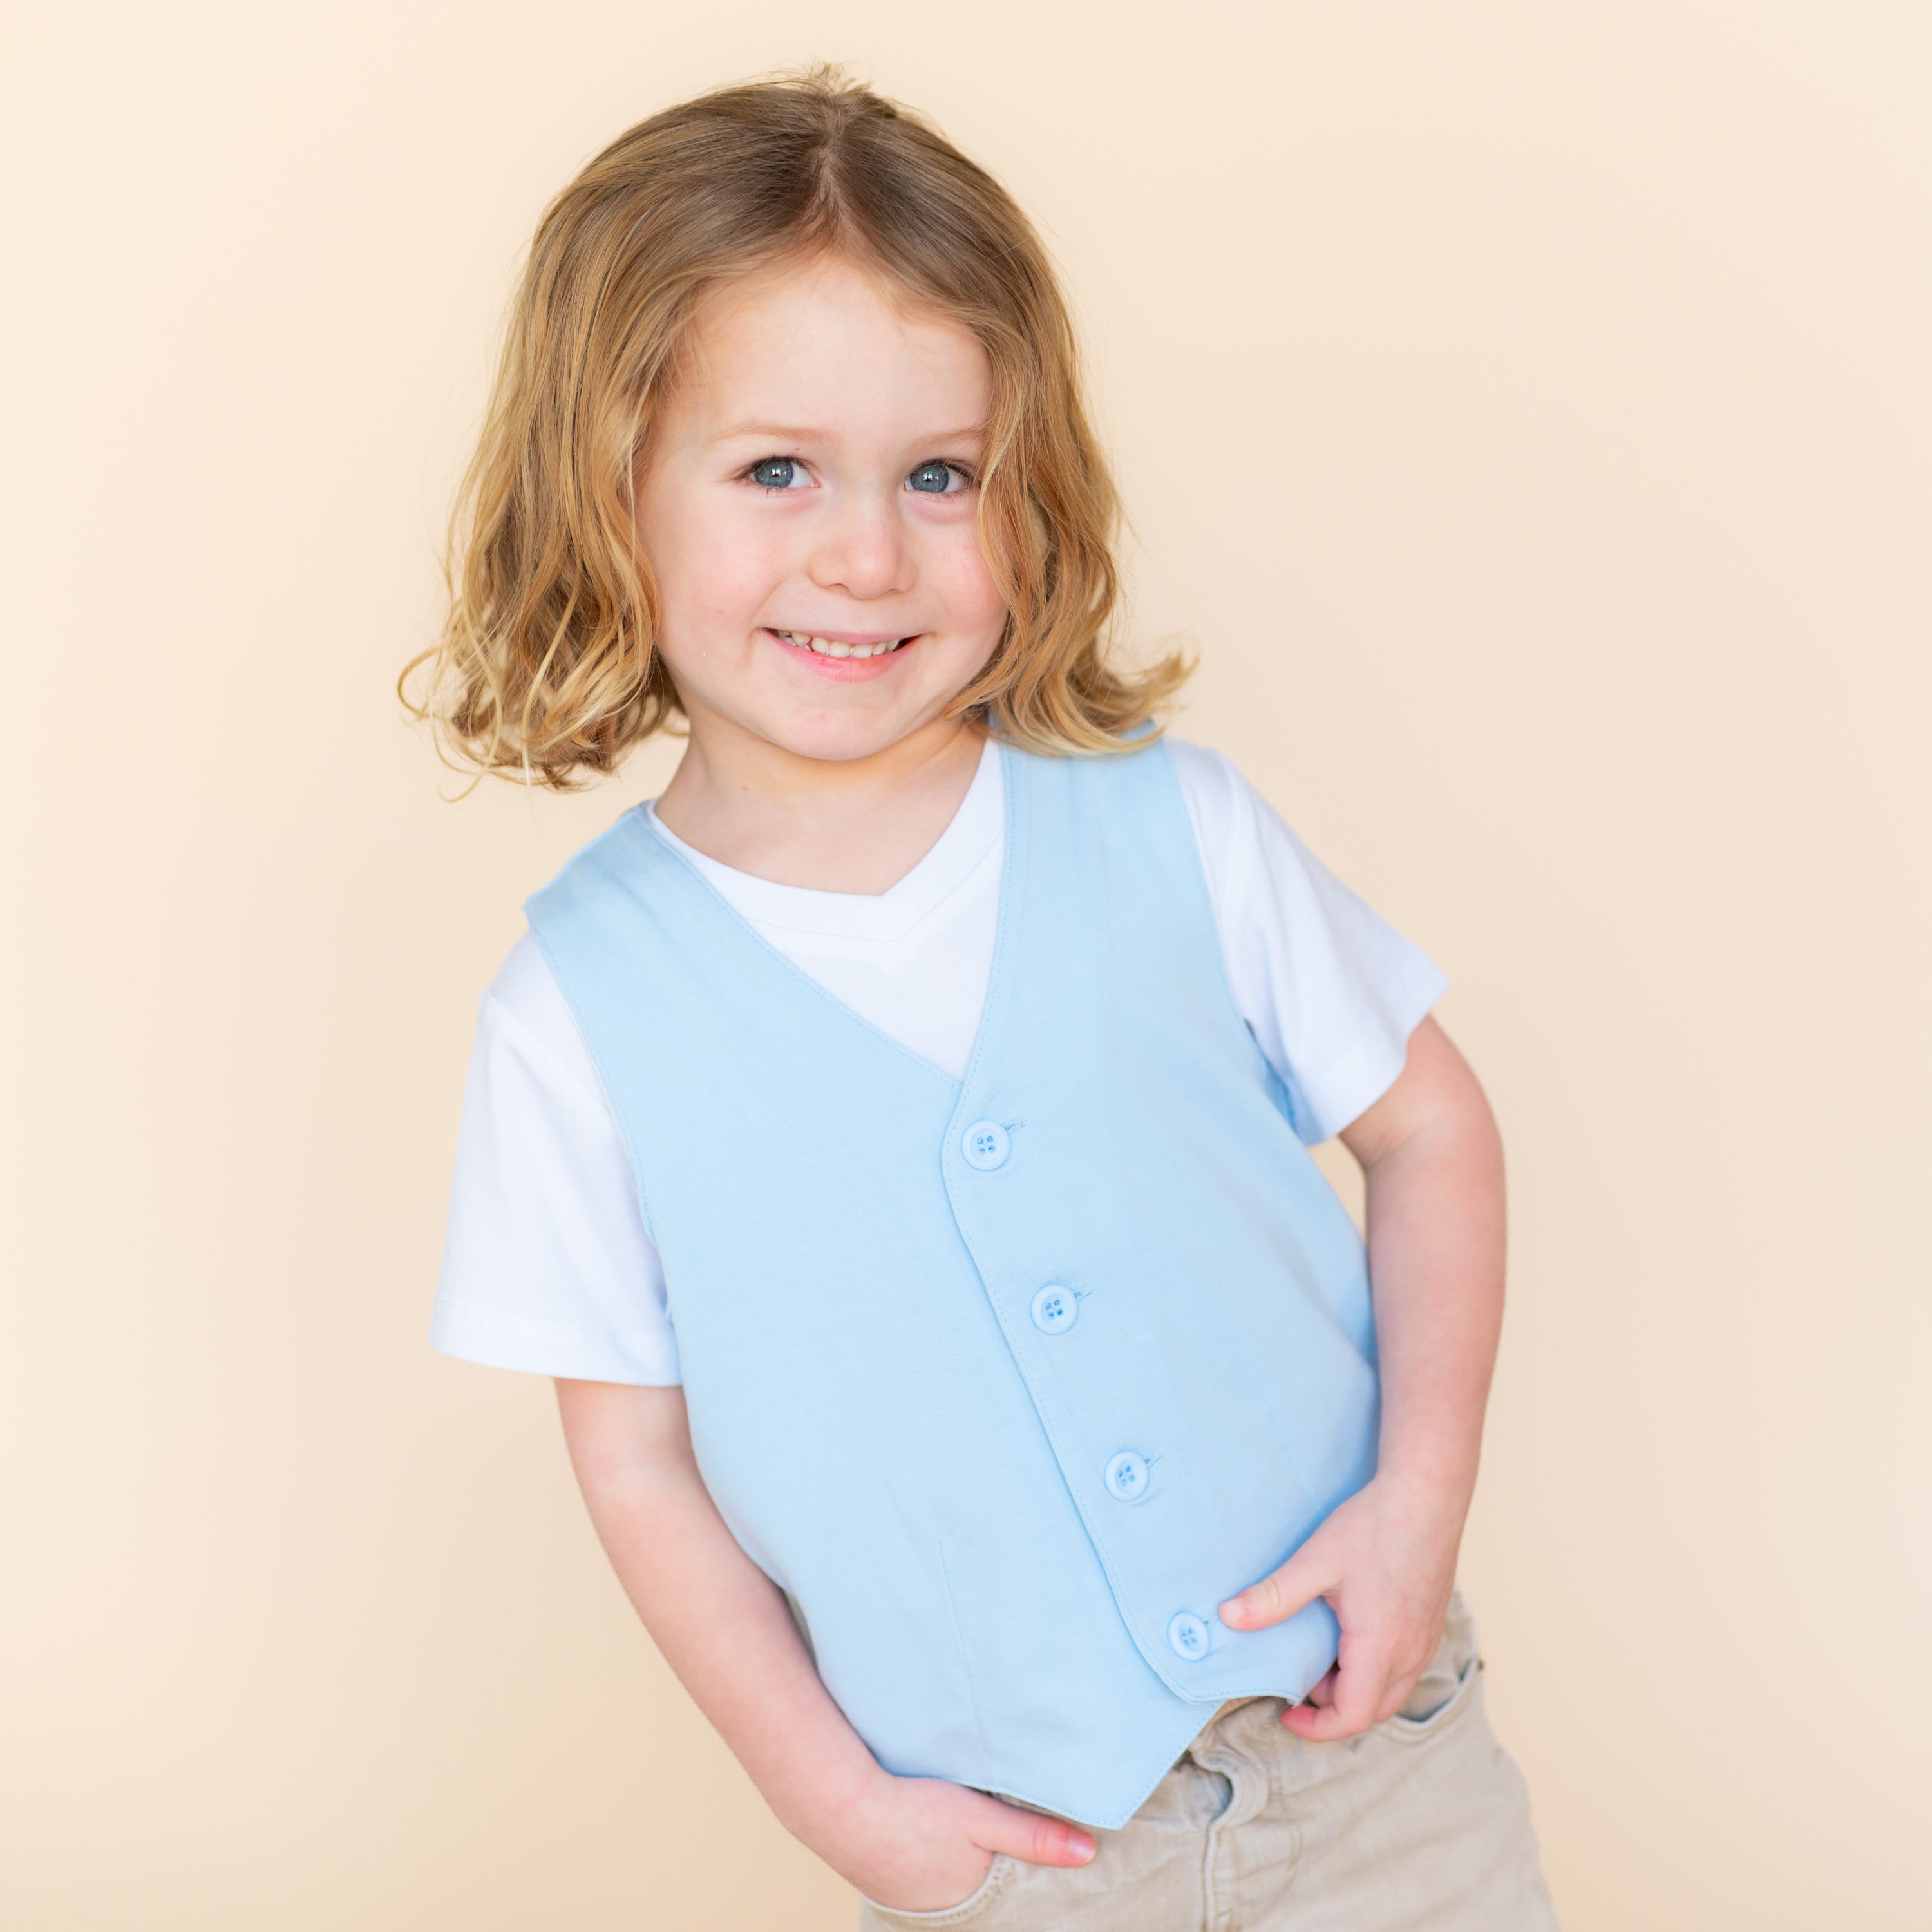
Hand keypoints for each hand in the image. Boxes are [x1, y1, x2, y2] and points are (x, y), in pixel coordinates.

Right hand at [826, 1769, 1095, 1914]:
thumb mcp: (981, 1818)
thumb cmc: (915, 1811)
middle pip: (984, 1901)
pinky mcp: (887, 1883)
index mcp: (972, 1902)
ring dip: (967, 1874)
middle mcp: (942, 1914)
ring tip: (972, 1851)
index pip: (1012, 1908)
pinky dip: (936, 1869)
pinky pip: (924, 1883)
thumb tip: (1089, 1854)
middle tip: (1005, 1859)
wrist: (841, 1807)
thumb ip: (1033, 1836)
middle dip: (999, 1886)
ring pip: (954, 1892)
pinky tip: (934, 1846)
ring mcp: (911, 1902)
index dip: (1028, 1897)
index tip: (1052, 1891)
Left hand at [1216, 1473, 1463, 1740]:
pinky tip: (1350, 1631)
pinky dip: (1374, 1667)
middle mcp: (1411, 1653)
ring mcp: (1426, 1639)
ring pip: (1391, 1689)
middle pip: (1373, 1710)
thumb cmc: (1375, 1526)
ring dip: (1354, 1685)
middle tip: (1298, 1679)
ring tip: (1320, 1651)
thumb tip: (1228, 1617)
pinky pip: (1403, 1666)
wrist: (1427, 1493)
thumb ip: (1273, 1596)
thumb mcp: (1316, 1561)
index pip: (1353, 1717)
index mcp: (1381, 1648)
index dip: (1317, 1727)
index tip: (1287, 1713)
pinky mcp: (1431, 1622)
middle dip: (1331, 1706)